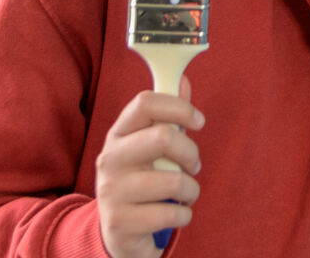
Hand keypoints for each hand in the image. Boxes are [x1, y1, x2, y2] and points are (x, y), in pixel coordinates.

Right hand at [96, 77, 203, 257]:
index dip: (179, 106)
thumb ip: (168, 116)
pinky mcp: (120, 223)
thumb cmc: (141, 178)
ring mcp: (112, 191)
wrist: (116, 230)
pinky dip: (184, 215)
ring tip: (186, 192)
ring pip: (173, 180)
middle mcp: (110, 159)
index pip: (145, 102)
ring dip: (191, 189)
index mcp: (118, 134)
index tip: (199, 121)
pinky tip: (175, 213)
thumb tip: (183, 80)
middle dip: (191, 152)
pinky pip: (171, 213)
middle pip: (163, 137)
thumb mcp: (149, 145)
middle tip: (193, 165)